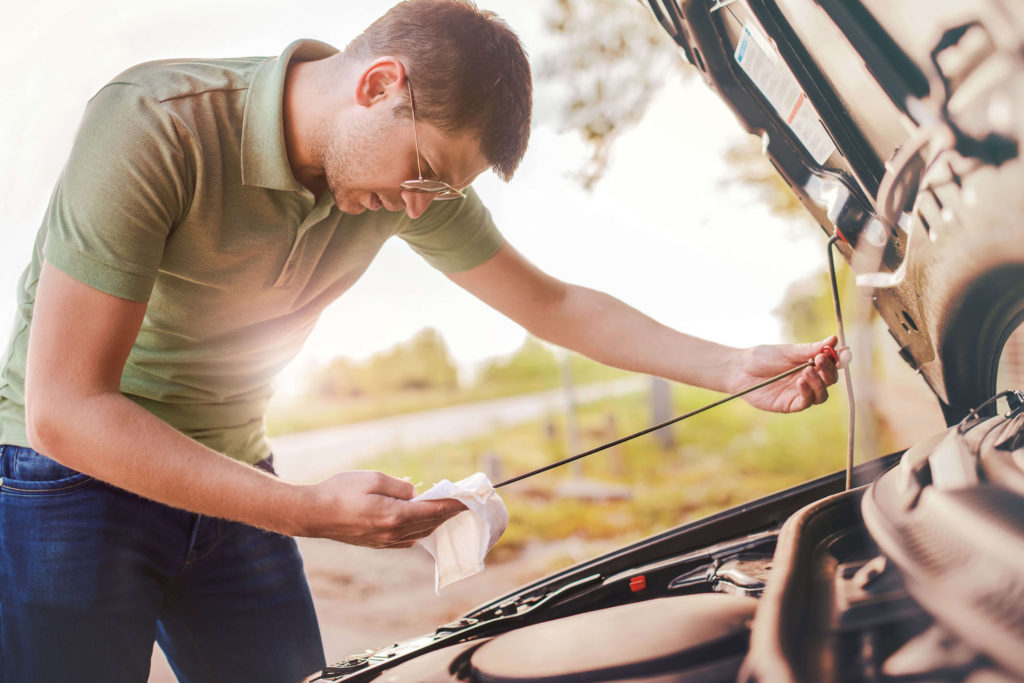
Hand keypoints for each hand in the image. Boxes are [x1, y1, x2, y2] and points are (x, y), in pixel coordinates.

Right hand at [299, 470, 465, 547]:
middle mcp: (393, 533)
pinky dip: (420, 530)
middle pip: (430, 523)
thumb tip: (416, 493)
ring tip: (446, 510)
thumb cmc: (340, 491)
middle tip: (463, 503)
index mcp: (394, 515)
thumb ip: (400, 486)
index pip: (433, 510)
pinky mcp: (377, 544)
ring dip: (435, 522)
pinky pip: (408, 540)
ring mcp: (385, 541)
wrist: (313, 514)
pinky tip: (422, 521)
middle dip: (448, 513)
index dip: (453, 504)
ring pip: (420, 533)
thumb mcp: (372, 478)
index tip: (468, 499)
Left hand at [730, 336, 847, 412]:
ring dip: (819, 383)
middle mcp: (809, 381)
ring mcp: (800, 394)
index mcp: (810, 365)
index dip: (840, 360)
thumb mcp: (788, 351)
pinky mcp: (790, 405)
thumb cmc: (763, 358)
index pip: (832, 365)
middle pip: (830, 381)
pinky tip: (800, 382)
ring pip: (822, 395)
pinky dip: (807, 392)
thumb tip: (834, 339)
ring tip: (807, 370)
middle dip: (829, 370)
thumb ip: (811, 349)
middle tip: (821, 359)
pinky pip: (805, 402)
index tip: (842, 352)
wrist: (740, 369)